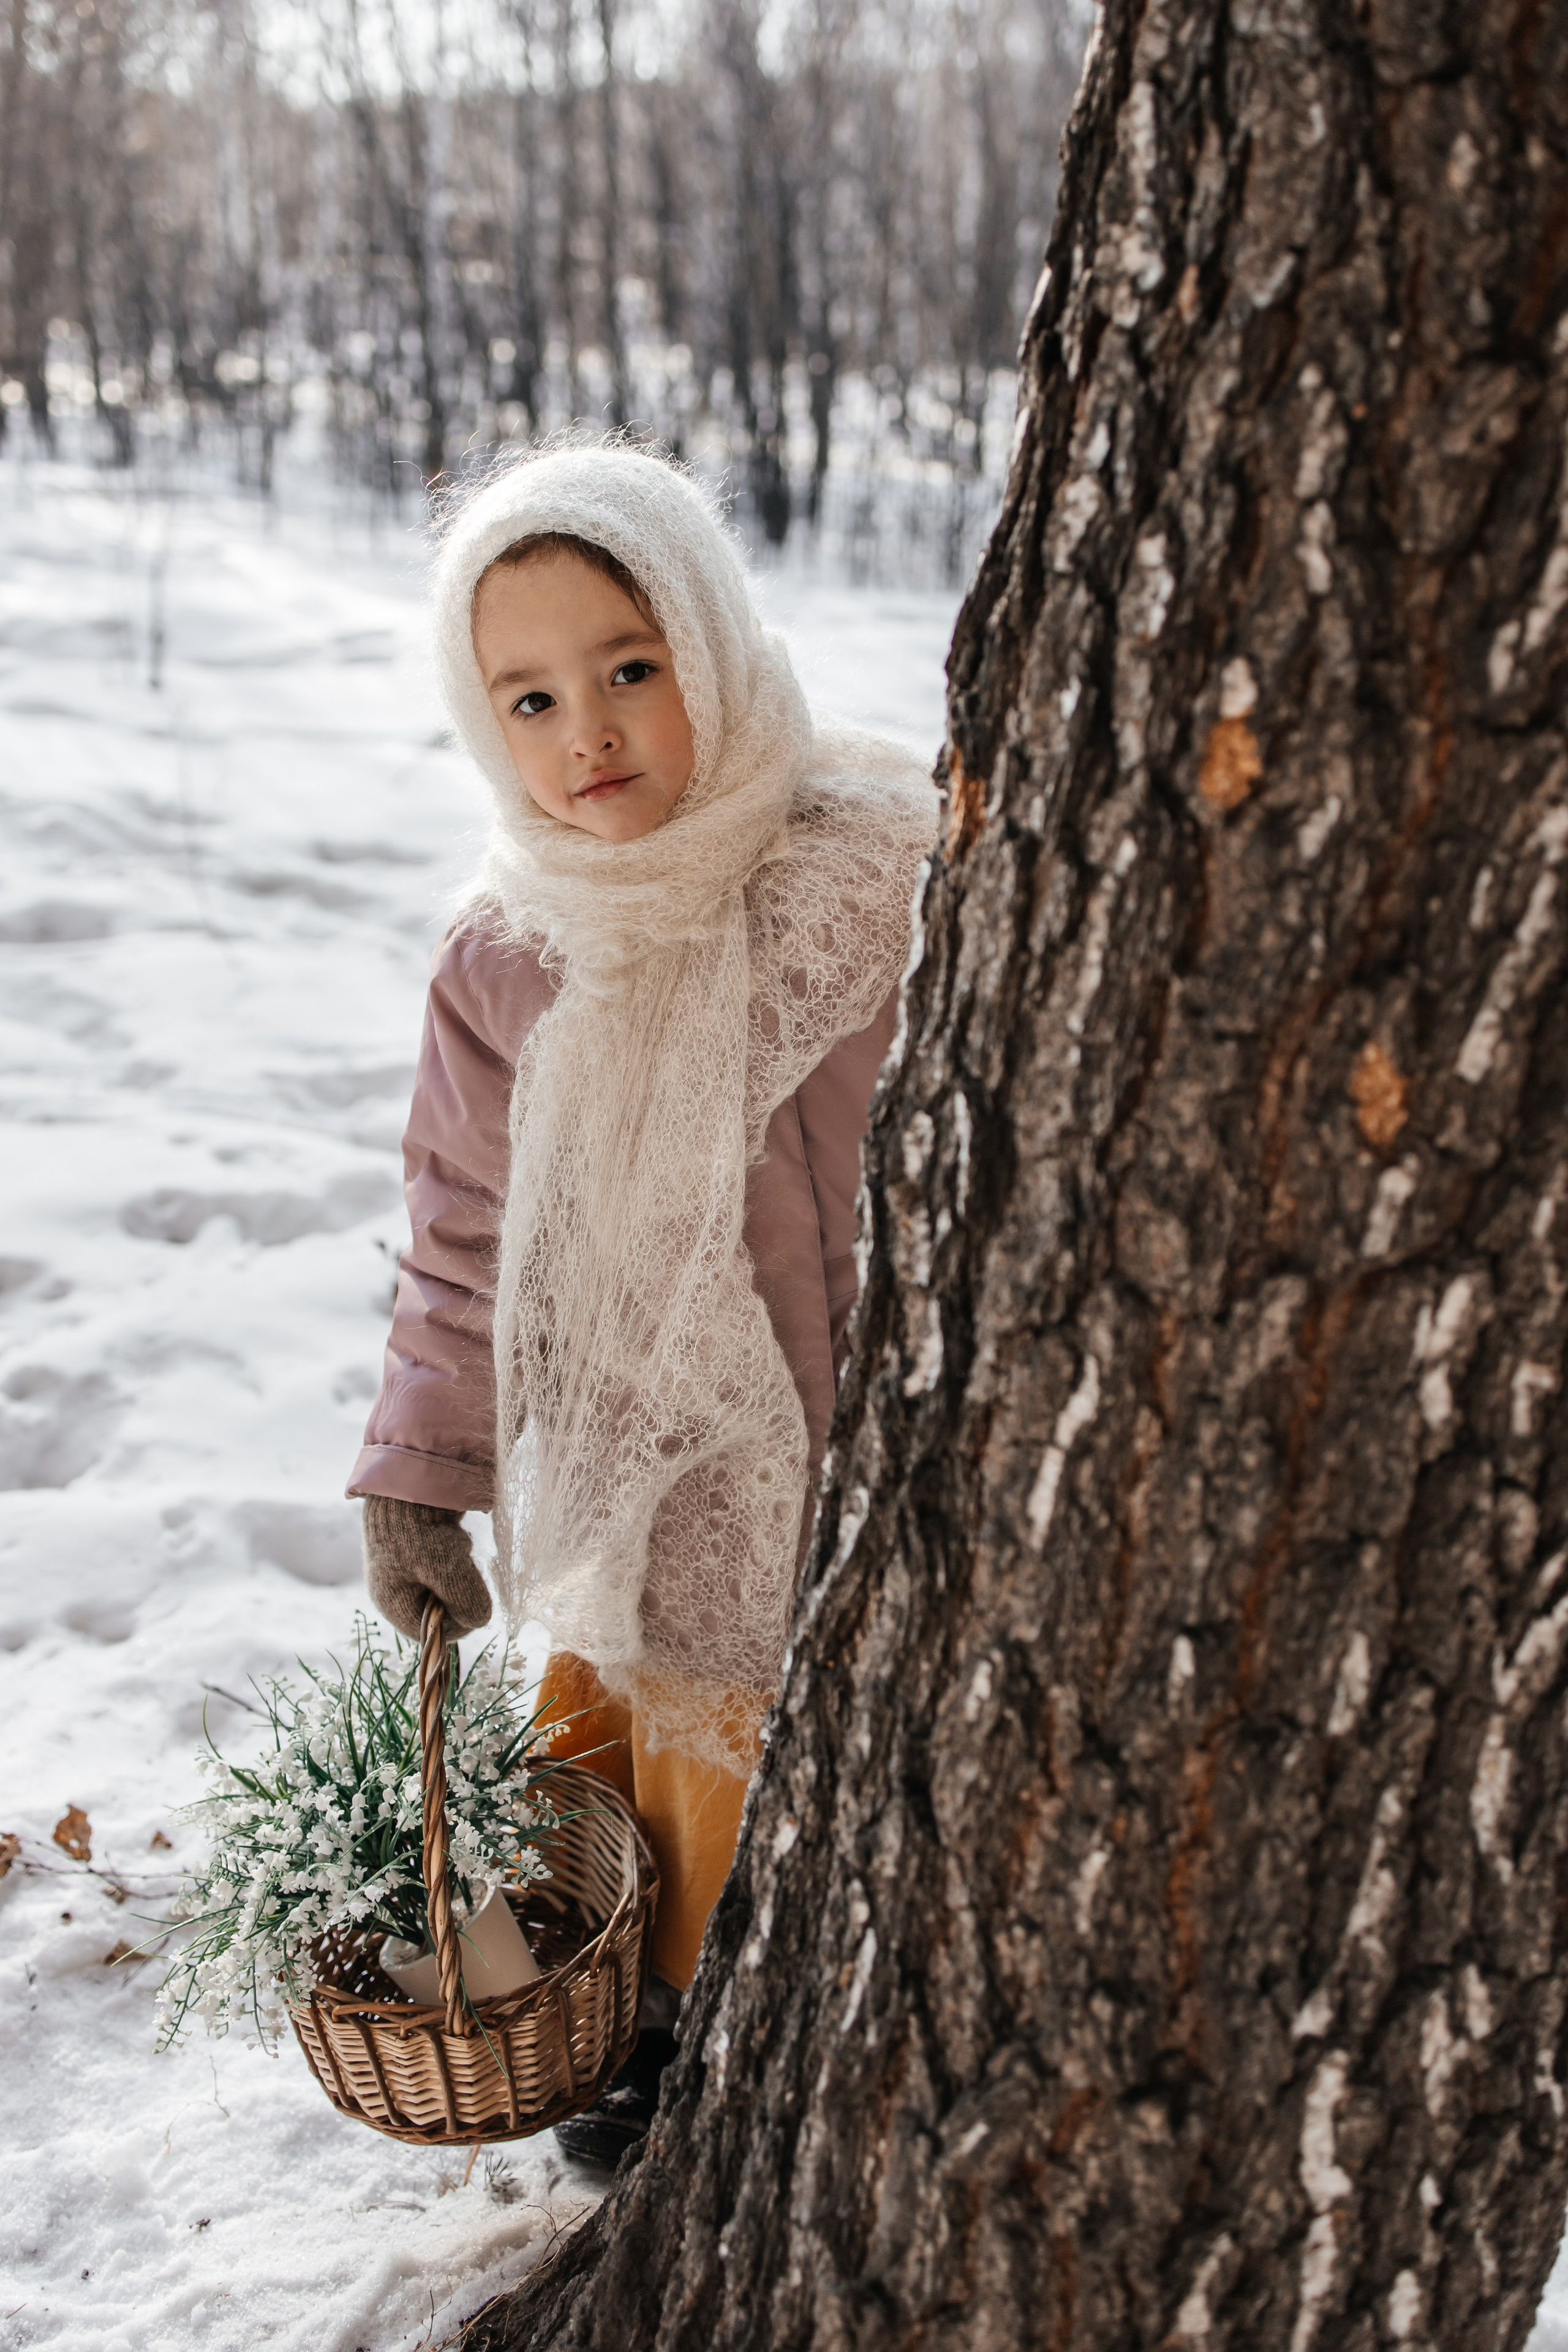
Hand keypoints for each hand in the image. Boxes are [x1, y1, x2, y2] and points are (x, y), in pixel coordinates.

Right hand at [361, 1494, 493, 1639]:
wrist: (408, 1479)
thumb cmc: (421, 1529)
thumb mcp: (447, 1570)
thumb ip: (466, 1602)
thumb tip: (480, 1620)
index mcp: (392, 1602)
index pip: (431, 1634)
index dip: (459, 1621)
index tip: (473, 1597)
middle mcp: (395, 1589)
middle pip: (440, 1608)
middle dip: (458, 1588)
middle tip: (459, 1563)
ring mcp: (404, 1568)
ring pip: (446, 1584)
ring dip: (458, 1567)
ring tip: (454, 1544)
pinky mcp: (416, 1550)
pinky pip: (444, 1563)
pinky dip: (454, 1552)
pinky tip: (452, 1534)